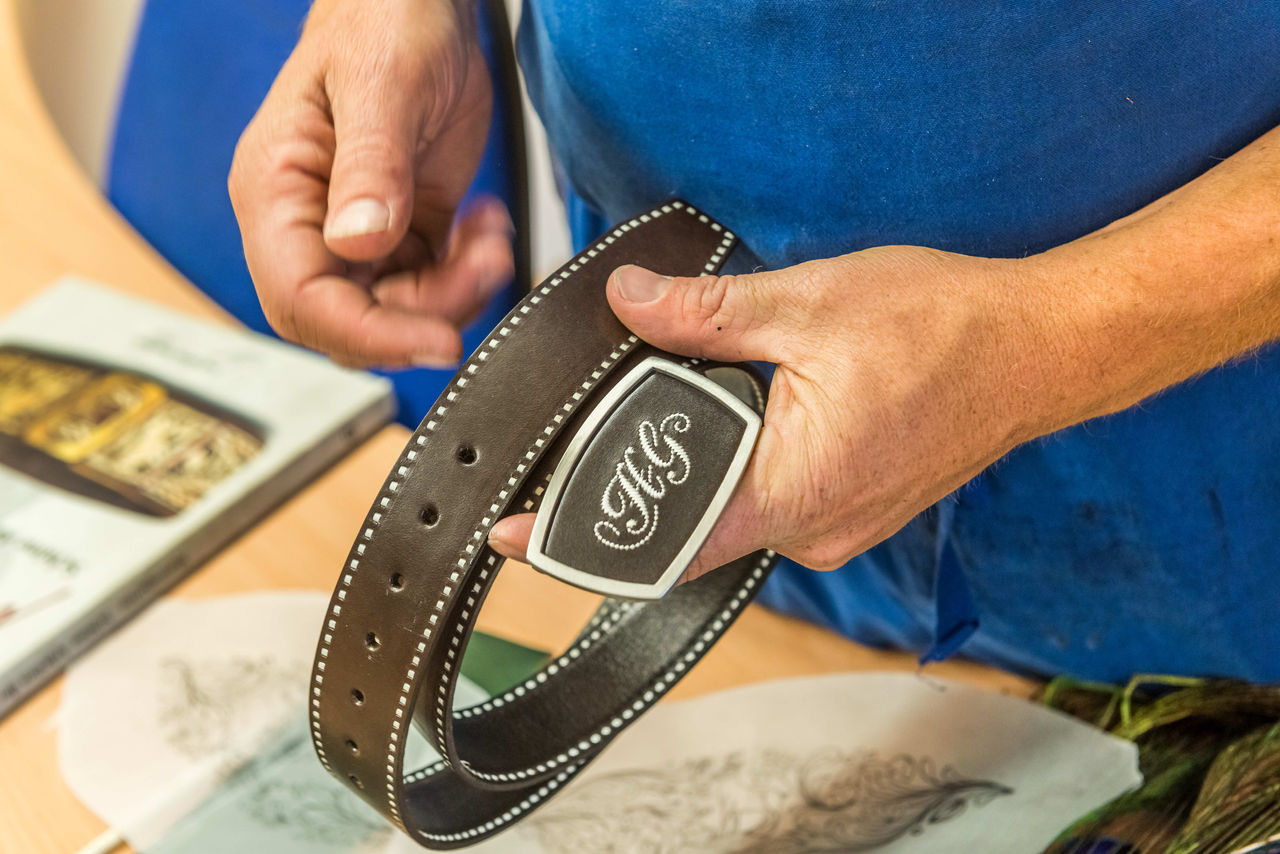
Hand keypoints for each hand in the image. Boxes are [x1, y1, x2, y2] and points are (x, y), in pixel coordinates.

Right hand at [229, 0, 511, 368]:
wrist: (420, 3)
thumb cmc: (380, 19)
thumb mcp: (380, 83)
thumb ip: (370, 165)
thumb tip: (360, 241)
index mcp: (276, 192)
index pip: (301, 298)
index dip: (367, 335)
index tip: (436, 340)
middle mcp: (309, 223)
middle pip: (351, 321)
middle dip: (422, 316)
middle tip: (479, 268)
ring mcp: (357, 232)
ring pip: (399, 311)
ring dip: (456, 291)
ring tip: (488, 235)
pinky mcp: (403, 231)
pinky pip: (432, 285)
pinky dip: (468, 273)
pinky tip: (483, 225)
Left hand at [489, 246, 1057, 578]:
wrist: (1037, 348)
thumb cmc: (946, 330)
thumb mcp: (808, 304)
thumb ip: (704, 315)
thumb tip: (628, 303)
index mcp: (792, 492)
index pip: (658, 538)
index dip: (578, 538)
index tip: (515, 531)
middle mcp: (810, 531)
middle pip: (682, 528)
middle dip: (628, 484)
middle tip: (588, 433)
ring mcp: (832, 528)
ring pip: (724, 513)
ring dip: (687, 468)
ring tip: (670, 409)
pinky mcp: (845, 510)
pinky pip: (764, 503)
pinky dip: (730, 467)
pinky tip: (730, 417)